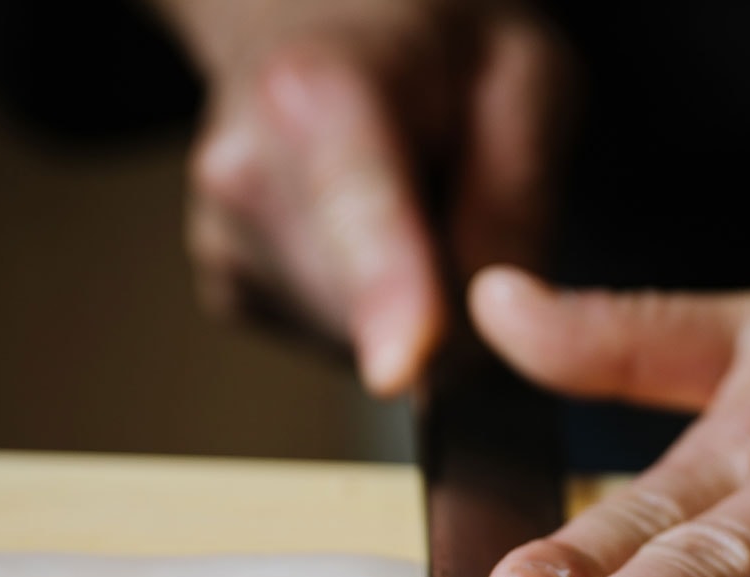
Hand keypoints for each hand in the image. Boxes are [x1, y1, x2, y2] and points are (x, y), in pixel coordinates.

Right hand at [154, 0, 569, 393]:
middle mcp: (243, 174)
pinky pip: (339, 343)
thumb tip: (484, 341)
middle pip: (378, 314)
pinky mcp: (229, 289)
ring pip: (363, 342)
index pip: (359, 217)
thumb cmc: (435, 40)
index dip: (386, 299)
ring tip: (404, 191)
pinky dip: (375, 308)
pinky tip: (367, 229)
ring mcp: (224, 241)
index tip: (399, 368)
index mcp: (317, 96)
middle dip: (446, 297)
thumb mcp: (526, 82)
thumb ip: (517, 209)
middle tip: (455, 188)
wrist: (323, 16)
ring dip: (413, 300)